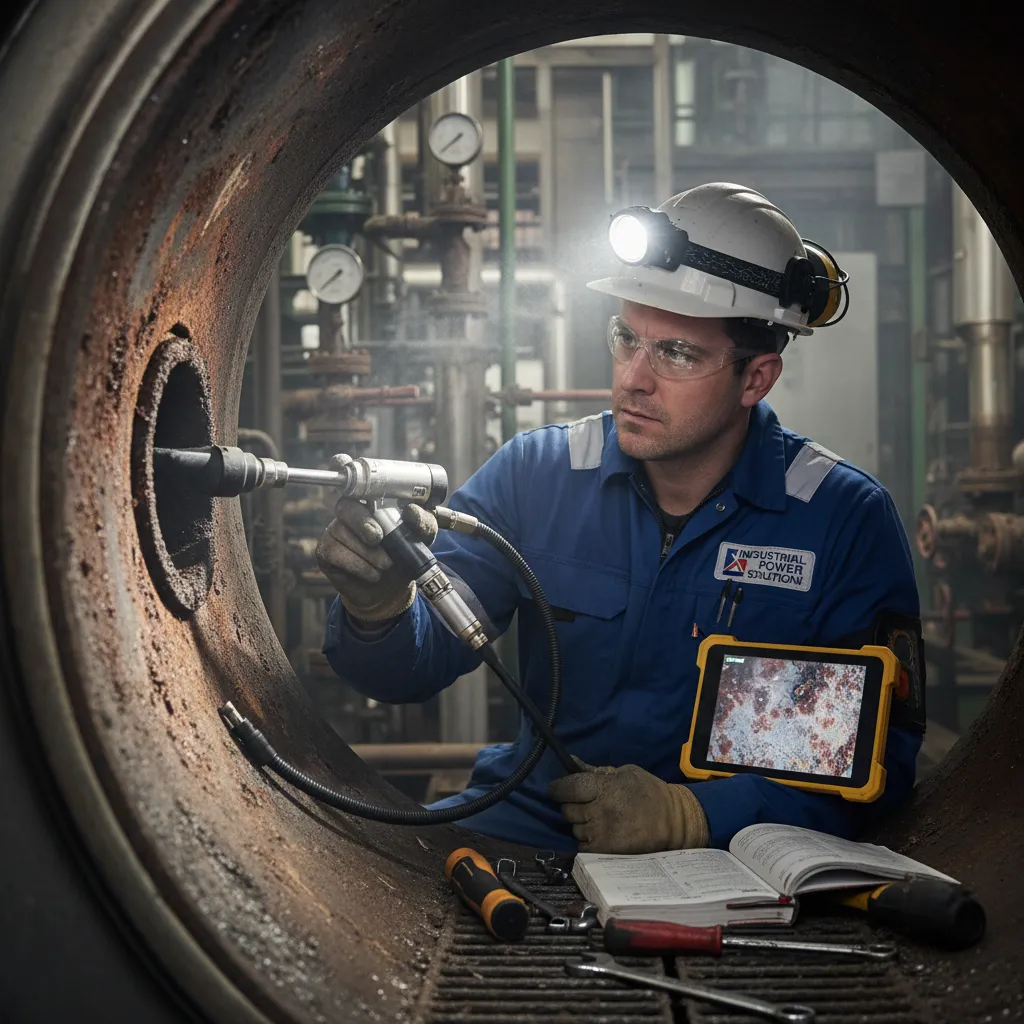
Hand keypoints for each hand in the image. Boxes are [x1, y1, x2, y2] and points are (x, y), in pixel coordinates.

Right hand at [315, 462, 437, 621]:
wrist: (392, 590)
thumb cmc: (404, 556)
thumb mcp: (423, 538)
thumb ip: (424, 522)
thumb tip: (411, 511)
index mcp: (370, 500)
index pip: (350, 475)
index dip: (342, 465)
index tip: (343, 464)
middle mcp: (349, 511)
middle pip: (345, 506)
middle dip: (363, 523)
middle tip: (378, 538)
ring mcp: (335, 530)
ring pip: (343, 533)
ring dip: (369, 553)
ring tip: (386, 564)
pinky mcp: (325, 552)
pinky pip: (337, 553)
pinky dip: (360, 566)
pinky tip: (373, 573)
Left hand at [548, 758, 709, 853]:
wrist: (673, 821)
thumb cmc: (648, 792)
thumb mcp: (625, 772)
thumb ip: (596, 771)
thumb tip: (571, 762)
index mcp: (605, 788)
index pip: (567, 788)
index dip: (558, 788)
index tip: (557, 789)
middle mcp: (600, 811)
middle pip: (567, 810)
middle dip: (572, 806)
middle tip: (586, 804)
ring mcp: (602, 833)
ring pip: (575, 829)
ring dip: (581, 824)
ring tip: (598, 819)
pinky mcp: (606, 851)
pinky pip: (583, 846)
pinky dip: (587, 841)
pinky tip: (600, 834)